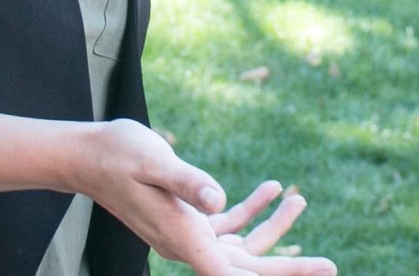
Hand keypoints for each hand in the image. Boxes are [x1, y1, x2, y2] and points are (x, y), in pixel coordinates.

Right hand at [77, 120, 335, 275]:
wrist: (88, 155)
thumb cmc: (119, 154)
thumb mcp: (156, 161)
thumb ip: (188, 182)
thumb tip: (220, 200)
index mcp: (183, 238)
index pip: (235, 273)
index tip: (309, 274)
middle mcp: (186, 244)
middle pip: (246, 267)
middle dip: (289, 267)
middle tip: (330, 268)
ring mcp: (187, 234)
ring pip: (240, 245)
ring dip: (273, 226)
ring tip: (300, 199)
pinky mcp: (186, 219)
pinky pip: (227, 225)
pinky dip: (251, 210)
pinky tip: (271, 188)